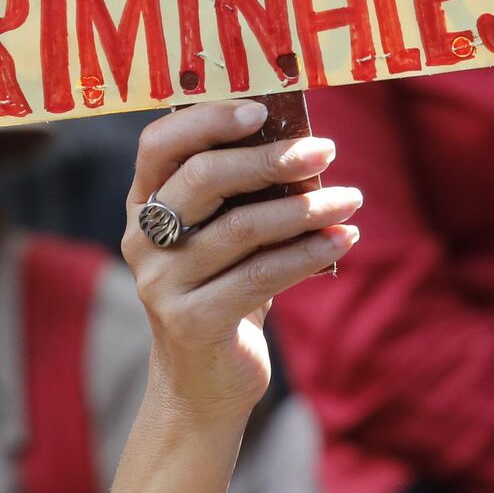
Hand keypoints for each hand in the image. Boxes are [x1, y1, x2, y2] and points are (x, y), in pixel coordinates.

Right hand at [120, 100, 359, 422]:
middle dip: (270, 159)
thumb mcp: (224, 233)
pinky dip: (308, 253)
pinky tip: (342, 239)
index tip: (263, 110)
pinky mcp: (191, 321)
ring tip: (351, 199)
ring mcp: (161, 282)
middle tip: (323, 149)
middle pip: (203, 178)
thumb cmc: (223, 287)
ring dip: (304, 209)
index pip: (160, 143)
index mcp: (143, 202)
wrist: (203, 382)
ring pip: (240, 228)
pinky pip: (260, 276)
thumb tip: (303, 142)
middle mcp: (142, 237)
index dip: (208, 119)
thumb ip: (243, 193)